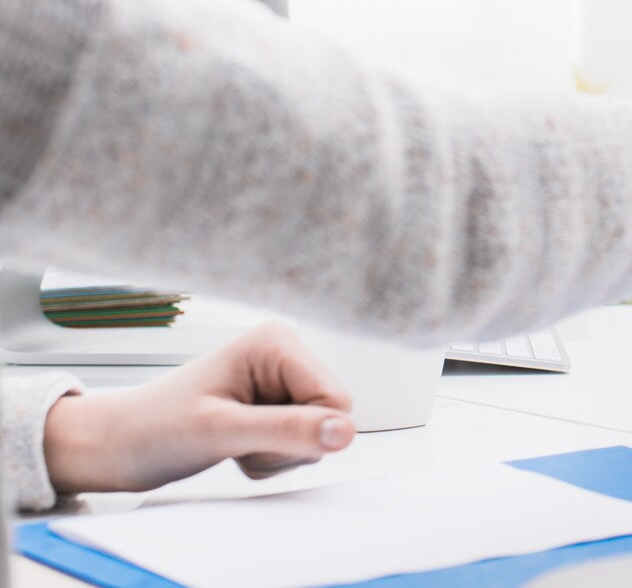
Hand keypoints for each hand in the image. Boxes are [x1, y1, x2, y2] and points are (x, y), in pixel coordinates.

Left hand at [43, 322, 354, 494]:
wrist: (118, 445)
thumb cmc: (155, 428)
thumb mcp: (221, 432)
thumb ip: (287, 431)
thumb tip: (346, 433)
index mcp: (276, 342)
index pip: (336, 400)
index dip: (301, 432)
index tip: (251, 437)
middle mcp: (284, 353)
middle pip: (329, 416)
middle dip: (287, 444)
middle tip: (237, 443)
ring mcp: (281, 379)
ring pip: (318, 433)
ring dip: (277, 454)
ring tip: (231, 443)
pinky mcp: (275, 402)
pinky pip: (301, 440)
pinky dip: (270, 457)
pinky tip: (235, 447)